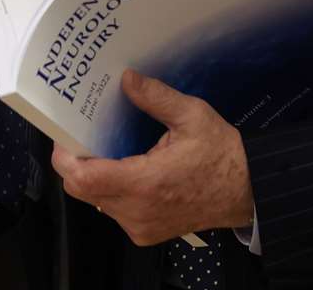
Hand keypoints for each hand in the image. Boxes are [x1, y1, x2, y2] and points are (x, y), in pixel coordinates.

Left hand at [51, 70, 253, 245]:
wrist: (247, 192)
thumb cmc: (221, 154)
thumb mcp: (192, 116)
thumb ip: (156, 97)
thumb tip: (127, 79)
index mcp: (144, 183)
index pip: (83, 178)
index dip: (66, 155)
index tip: (66, 132)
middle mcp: (136, 211)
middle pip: (81, 190)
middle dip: (76, 162)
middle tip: (83, 134)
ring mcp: (139, 226)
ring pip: (95, 200)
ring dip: (94, 175)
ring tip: (106, 147)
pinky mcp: (144, 233)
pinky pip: (113, 209)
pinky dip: (111, 189)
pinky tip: (126, 166)